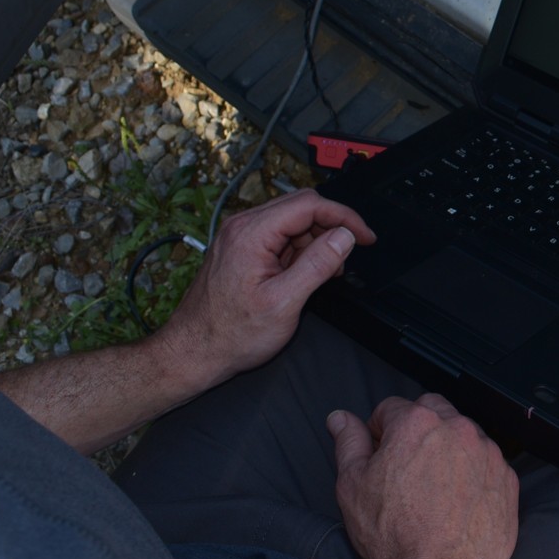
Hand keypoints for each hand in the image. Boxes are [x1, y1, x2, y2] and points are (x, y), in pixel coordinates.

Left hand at [155, 188, 375, 391]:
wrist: (193, 353)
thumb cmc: (229, 335)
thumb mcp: (284, 303)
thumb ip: (317, 265)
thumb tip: (343, 237)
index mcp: (251, 233)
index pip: (309, 205)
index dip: (344, 218)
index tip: (365, 237)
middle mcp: (242, 228)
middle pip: (301, 208)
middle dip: (331, 230)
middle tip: (347, 258)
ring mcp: (239, 238)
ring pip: (292, 223)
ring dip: (315, 243)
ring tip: (324, 275)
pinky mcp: (241, 250)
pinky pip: (279, 238)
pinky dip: (299, 252)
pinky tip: (305, 276)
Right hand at [329, 393, 518, 558]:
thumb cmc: (394, 536)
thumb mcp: (353, 486)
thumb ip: (349, 443)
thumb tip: (340, 418)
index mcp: (416, 424)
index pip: (392, 408)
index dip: (380, 429)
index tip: (380, 450)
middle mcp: (457, 429)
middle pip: (433, 411)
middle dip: (417, 428)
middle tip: (406, 464)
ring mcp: (487, 453)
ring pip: (464, 435)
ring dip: (449, 450)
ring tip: (434, 487)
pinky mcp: (507, 478)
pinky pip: (488, 463)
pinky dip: (474, 473)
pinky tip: (458, 501)